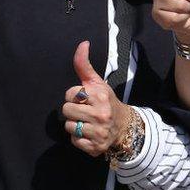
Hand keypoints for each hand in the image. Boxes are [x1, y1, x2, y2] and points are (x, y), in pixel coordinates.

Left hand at [62, 41, 129, 156]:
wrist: (123, 126)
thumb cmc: (105, 101)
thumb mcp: (97, 82)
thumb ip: (84, 65)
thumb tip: (83, 43)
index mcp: (100, 96)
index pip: (70, 94)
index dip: (74, 96)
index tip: (84, 98)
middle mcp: (101, 114)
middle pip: (66, 110)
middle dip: (73, 110)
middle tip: (84, 111)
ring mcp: (98, 132)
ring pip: (69, 126)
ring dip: (75, 124)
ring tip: (87, 122)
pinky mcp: (95, 147)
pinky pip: (74, 141)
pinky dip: (79, 138)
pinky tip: (89, 133)